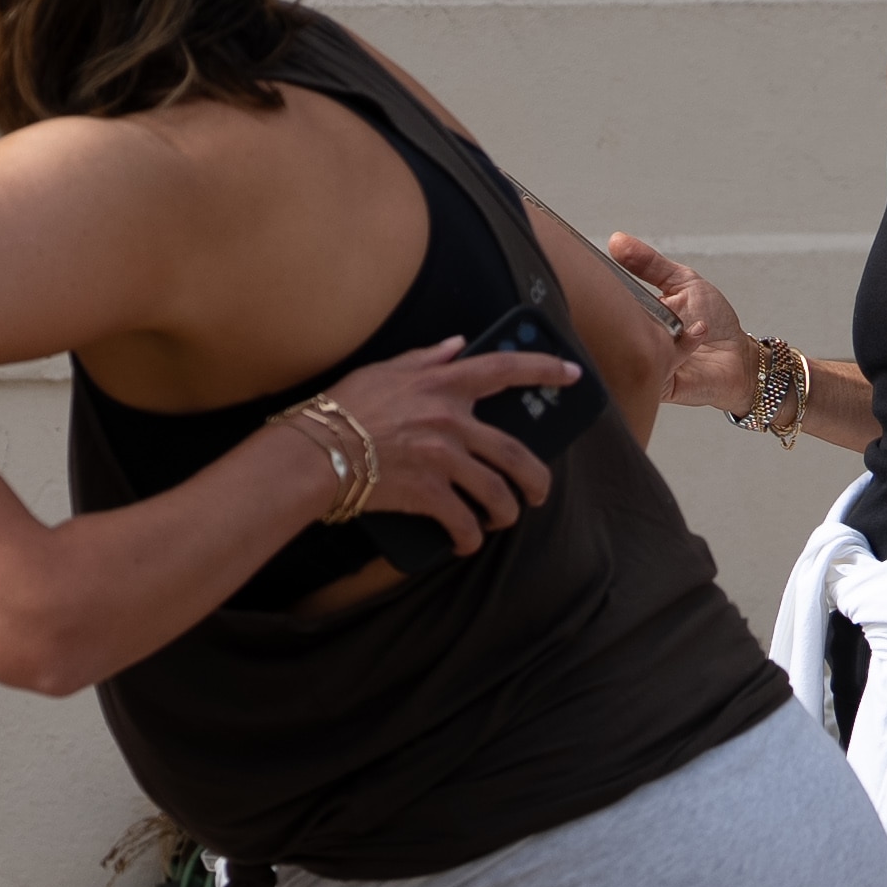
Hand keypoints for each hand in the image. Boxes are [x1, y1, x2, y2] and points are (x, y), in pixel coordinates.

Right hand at [324, 338, 560, 552]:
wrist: (314, 452)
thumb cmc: (342, 409)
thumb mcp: (384, 370)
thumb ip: (427, 357)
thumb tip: (457, 344)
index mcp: (443, 384)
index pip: (505, 369)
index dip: (545, 369)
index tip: (571, 375)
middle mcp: (451, 420)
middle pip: (516, 453)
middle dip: (537, 479)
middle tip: (539, 492)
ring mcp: (443, 459)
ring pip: (498, 492)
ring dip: (506, 512)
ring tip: (502, 519)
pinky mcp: (429, 494)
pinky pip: (465, 522)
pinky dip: (469, 537)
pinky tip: (466, 543)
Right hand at [605, 234, 757, 416]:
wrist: (739, 359)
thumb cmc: (716, 324)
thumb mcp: (683, 281)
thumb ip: (650, 263)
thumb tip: (618, 241)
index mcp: (634, 316)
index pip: (608, 304)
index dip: (604, 291)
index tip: (604, 279)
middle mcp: (634, 342)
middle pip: (612, 329)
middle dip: (630, 312)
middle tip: (651, 303)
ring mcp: (644, 364)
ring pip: (631, 349)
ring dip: (659, 331)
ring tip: (681, 323)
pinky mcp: (657, 384)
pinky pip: (654, 367)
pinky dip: (676, 349)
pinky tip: (696, 335)